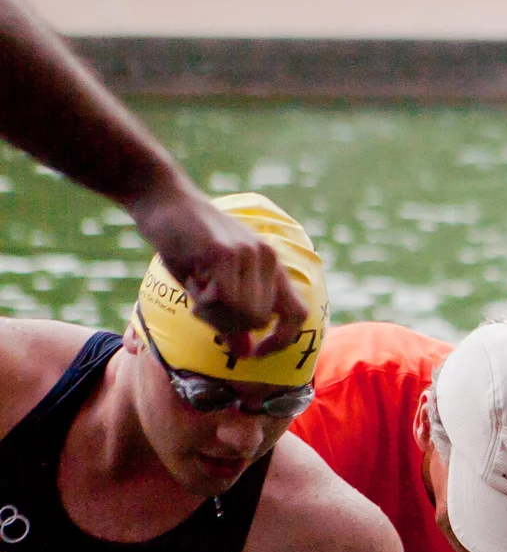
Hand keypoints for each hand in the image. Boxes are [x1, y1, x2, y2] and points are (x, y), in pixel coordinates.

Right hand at [126, 179, 306, 360]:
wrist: (163, 199)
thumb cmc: (185, 243)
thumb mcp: (213, 282)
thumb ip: (233, 314)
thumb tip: (243, 351)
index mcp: (273, 266)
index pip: (298, 313)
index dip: (282, 340)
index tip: (255, 353)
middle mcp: (269, 259)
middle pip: (259, 320)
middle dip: (227, 325)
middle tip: (200, 304)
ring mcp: (249, 254)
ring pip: (242, 313)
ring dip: (212, 314)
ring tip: (195, 288)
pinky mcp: (224, 252)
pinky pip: (221, 299)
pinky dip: (203, 303)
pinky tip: (192, 283)